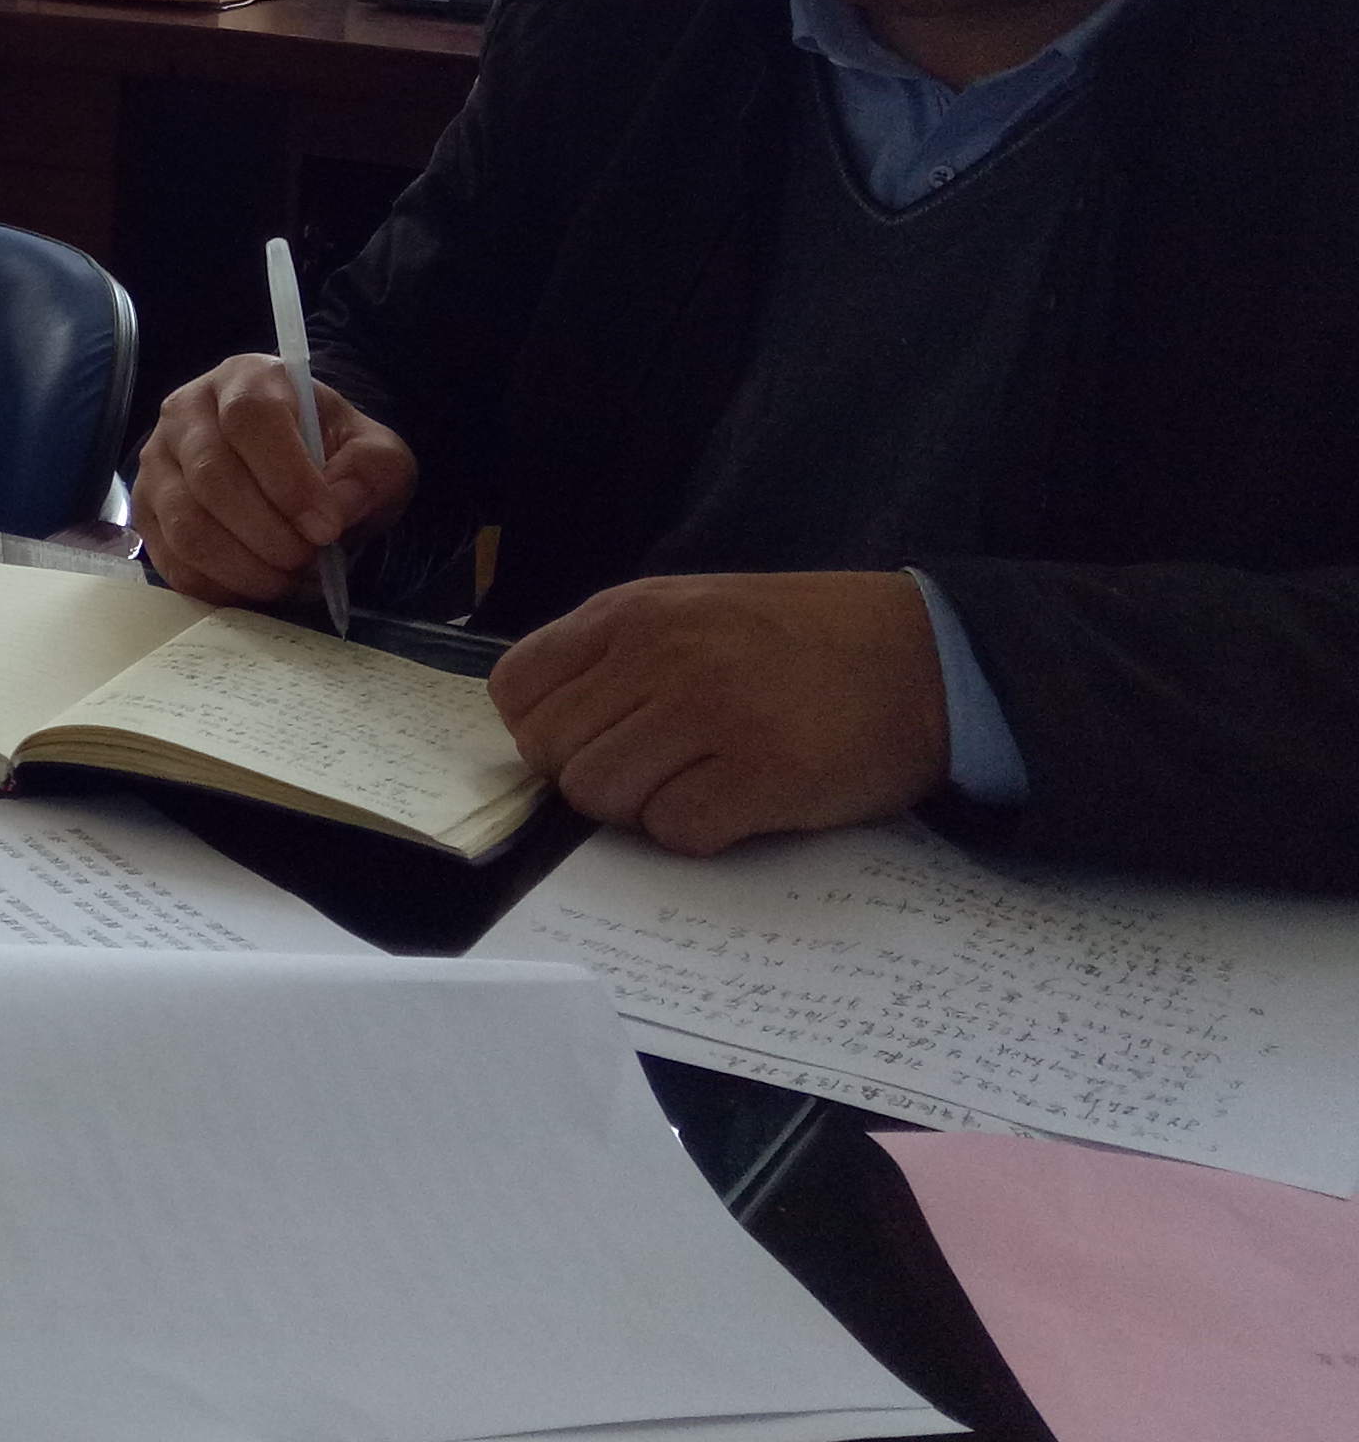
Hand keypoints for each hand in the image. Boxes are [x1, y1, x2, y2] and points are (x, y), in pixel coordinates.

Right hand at [130, 352, 416, 606]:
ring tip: (290, 578)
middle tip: (313, 561)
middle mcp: (186, 412)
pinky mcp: (146, 513)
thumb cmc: (333, 456)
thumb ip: (373, 471)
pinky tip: (261, 586)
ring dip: (246, 569)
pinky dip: (223, 588)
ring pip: (187, 526)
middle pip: (212, 476)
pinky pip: (173, 563)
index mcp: (247, 379)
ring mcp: (157, 464)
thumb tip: (339, 506)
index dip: (288, 479)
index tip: (327, 528)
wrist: (296, 474)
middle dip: (271, 535)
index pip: (250, 419)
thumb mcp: (376, 453)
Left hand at [487, 571, 949, 854]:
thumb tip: (543, 729)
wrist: (925, 657)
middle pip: (553, 754)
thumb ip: (612, 656)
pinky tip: (739, 801)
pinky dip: (698, 832)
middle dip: (592, 775)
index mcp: (631, 611)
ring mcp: (710, 713)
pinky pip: (675, 831)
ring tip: (701, 780)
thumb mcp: (689, 610)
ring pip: (601, 799)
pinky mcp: (762, 774)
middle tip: (657, 768)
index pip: (516, 689)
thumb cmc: (800, 641)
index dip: (544, 729)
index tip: (590, 740)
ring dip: (642, 807)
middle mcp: (661, 655)